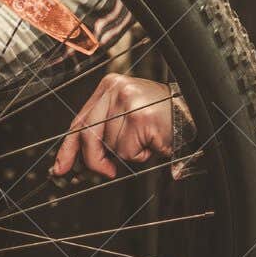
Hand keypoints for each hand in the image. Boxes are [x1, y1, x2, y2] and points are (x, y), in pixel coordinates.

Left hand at [51, 74, 187, 178]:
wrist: (194, 110)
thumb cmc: (161, 115)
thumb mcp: (126, 114)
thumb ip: (103, 128)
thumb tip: (79, 158)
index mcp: (108, 86)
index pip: (79, 120)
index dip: (68, 148)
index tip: (61, 167)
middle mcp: (115, 90)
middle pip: (88, 134)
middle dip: (94, 159)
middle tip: (106, 171)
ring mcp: (128, 102)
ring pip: (110, 146)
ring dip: (128, 153)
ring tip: (146, 139)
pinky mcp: (140, 118)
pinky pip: (128, 151)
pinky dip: (141, 155)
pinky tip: (153, 141)